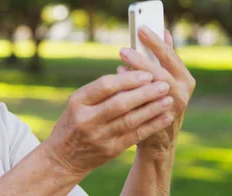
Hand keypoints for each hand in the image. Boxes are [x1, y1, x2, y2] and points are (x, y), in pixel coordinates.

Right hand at [42, 70, 174, 176]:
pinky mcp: (111, 150)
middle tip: (163, 84)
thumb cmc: (73, 122)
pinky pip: (136, 135)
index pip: (104, 86)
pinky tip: (165, 117)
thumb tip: (132, 74)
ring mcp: (99, 136)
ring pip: (131, 120)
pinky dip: (152, 125)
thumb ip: (100, 92)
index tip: (146, 74)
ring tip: (168, 99)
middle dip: (144, 93)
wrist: (63, 157)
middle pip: (120, 103)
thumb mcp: (78, 104)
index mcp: (77, 102)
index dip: (127, 80)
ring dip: (152, 109)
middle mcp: (87, 119)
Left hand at [118, 27, 195, 152]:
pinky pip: (142, 106)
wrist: (160, 137)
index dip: (156, 42)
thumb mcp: (166, 77)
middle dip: (141, 60)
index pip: (170, 55)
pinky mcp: (158, 122)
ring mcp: (171, 108)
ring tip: (120, 65)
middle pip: (161, 73)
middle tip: (123, 50)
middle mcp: (182, 92)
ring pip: (152, 91)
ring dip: (134, 77)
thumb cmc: (158, 100)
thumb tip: (162, 31)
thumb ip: (162, 58)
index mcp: (184, 77)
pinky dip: (129, 94)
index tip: (141, 28)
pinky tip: (118, 85)